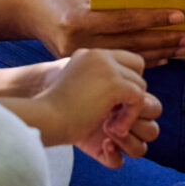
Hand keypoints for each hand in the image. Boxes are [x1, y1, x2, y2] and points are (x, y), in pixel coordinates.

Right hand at [17, 0, 184, 67]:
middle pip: (129, 43)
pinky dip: (139, 60)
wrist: (24, 8)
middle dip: (162, 40)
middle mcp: (76, 42)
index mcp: (77, 19)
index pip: (124, 20)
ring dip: (157, 53)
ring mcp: (75, 57)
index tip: (179, 16)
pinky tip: (161, 57)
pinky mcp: (77, 65)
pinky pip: (115, 63)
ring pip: (125, 57)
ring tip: (181, 47)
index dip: (153, 18)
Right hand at [28, 48, 160, 167]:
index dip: (125, 81)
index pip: (124, 59)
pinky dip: (130, 117)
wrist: (44, 120)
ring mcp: (107, 67)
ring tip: (110, 126)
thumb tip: (125, 91)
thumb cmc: (54, 114)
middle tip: (114, 115)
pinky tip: (111, 130)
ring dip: (130, 110)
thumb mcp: (77, 90)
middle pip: (137, 68)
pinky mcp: (114, 83)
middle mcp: (99, 55)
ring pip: (140, 86)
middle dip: (132, 93)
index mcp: (88, 54)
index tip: (112, 105)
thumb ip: (96, 84)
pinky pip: (138, 98)